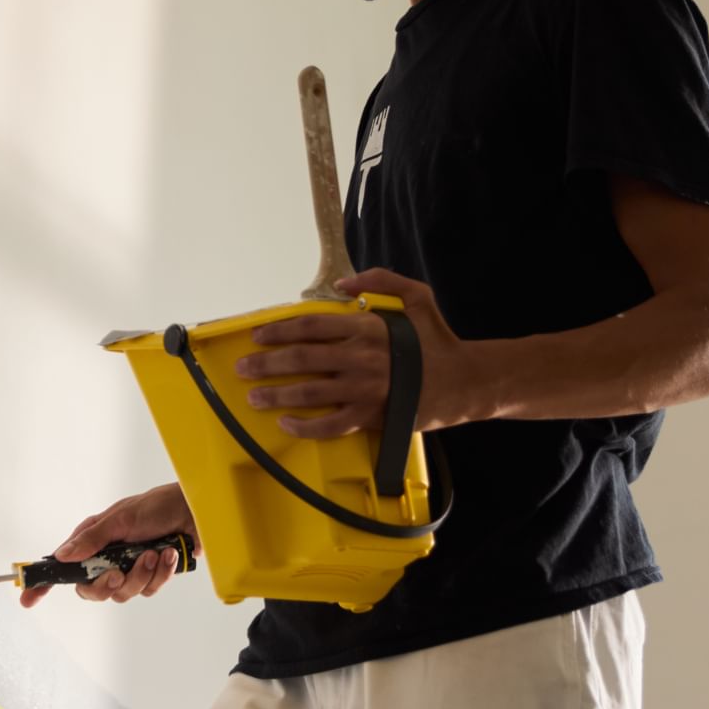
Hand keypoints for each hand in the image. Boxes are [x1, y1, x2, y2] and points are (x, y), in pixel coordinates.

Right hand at [22, 482, 196, 608]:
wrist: (195, 511)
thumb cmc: (156, 506)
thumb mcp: (120, 518)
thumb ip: (92, 540)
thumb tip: (62, 556)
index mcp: (93, 542)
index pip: (63, 567)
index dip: (44, 584)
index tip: (27, 599)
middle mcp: (108, 558)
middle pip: (92, 590)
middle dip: (106, 584)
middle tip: (119, 572)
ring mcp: (130, 569)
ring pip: (123, 593)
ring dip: (141, 574)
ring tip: (154, 553)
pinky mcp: (152, 577)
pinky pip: (148, 589)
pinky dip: (160, 573)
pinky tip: (169, 554)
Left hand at [234, 268, 483, 436]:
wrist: (466, 382)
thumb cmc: (437, 340)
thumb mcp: (417, 296)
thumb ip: (380, 281)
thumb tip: (343, 284)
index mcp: (368, 327)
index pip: (311, 326)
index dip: (279, 330)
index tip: (258, 336)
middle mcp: (362, 358)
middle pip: (301, 359)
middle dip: (266, 363)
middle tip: (243, 367)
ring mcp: (365, 390)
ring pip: (309, 393)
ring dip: (276, 395)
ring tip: (254, 397)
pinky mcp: (372, 417)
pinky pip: (330, 425)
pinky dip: (305, 427)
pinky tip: (287, 424)